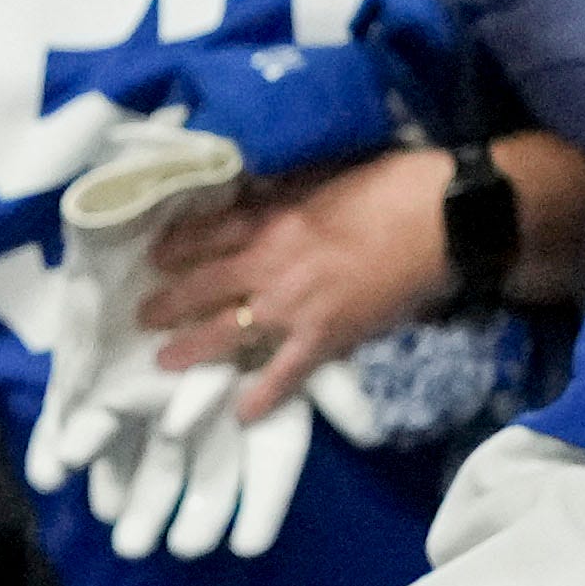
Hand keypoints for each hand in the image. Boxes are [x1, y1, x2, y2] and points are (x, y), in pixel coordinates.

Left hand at [138, 147, 458, 427]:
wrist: (442, 220)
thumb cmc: (393, 185)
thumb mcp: (326, 172)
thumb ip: (285, 187)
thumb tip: (254, 187)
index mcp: (272, 218)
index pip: (208, 233)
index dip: (176, 247)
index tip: (153, 258)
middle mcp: (271, 264)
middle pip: (205, 286)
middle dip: (169, 303)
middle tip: (142, 317)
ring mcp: (296, 307)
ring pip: (229, 332)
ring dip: (193, 349)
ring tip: (164, 363)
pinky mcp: (327, 338)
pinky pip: (285, 373)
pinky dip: (262, 396)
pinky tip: (241, 413)